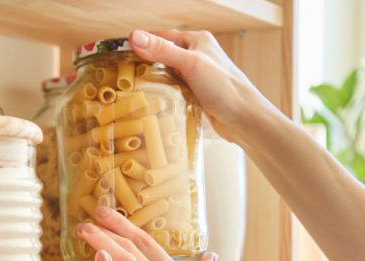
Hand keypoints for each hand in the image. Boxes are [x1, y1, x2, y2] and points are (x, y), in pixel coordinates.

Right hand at [128, 29, 279, 143]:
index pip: (161, 37)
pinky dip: (163, 94)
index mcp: (196, 41)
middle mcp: (196, 55)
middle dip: (144, 64)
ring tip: (132, 89)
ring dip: (153, 81)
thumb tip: (134, 37)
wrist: (245, 119)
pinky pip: (173, 89)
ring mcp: (197, 75)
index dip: (140, 44)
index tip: (118, 53)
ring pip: (167, 74)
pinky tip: (153, 101)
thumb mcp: (191, 65)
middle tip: (121, 75)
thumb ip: (163, 51)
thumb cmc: (225, 89)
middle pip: (162, 55)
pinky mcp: (196, 93)